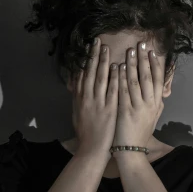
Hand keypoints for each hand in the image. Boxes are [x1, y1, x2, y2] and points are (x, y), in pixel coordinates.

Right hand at [72, 40, 118, 158]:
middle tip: (97, 42)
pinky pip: (112, 90)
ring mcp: (98, 102)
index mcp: (79, 99)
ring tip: (106, 49)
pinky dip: (114, 78)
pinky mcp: (109, 108)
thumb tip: (75, 86)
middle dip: (93, 56)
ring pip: (100, 78)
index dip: (84, 61)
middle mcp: (87, 98)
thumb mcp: (76, 114)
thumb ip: (77, 99)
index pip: (80, 75)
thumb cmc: (85, 133)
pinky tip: (117, 67)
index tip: (87, 49)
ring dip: (103, 62)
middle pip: (90, 73)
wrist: (92, 149)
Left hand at [111, 42, 163, 151]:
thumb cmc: (140, 133)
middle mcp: (149, 104)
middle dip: (144, 59)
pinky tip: (119, 67)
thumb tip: (161, 90)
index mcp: (156, 104)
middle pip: (148, 77)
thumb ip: (156, 103)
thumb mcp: (153, 117)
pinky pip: (123, 91)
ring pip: (136, 81)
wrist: (131, 151)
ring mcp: (138, 107)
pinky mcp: (125, 111)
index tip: (152, 51)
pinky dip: (122, 78)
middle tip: (141, 43)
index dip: (155, 64)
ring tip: (130, 50)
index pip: (157, 80)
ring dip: (133, 64)